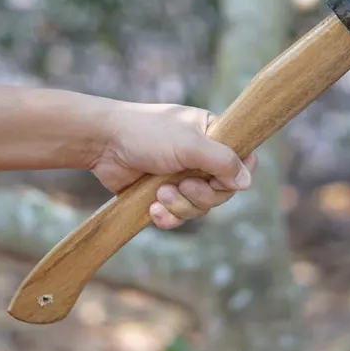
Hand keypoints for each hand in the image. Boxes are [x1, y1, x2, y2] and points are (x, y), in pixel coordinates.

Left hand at [90, 102, 256, 229]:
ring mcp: (182, 177)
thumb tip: (247, 183)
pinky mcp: (162, 195)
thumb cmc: (147, 133)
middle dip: (200, 195)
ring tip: (159, 193)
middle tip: (182, 185)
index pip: (243, 161)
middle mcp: (200, 157)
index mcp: (212, 136)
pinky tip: (152, 207)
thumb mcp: (190, 143)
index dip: (234, 176)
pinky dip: (166, 217)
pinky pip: (177, 217)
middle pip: (221, 192)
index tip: (217, 178)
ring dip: (180, 205)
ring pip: (199, 207)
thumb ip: (222, 161)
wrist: (103, 143)